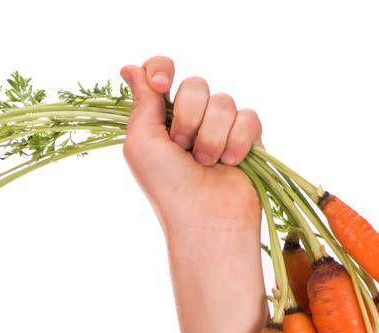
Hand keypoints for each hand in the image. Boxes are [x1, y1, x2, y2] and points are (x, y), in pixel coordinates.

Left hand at [119, 56, 262, 240]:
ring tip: (205, 164)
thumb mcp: (141, 144)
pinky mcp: (248, 137)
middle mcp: (190, 119)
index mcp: (160, 119)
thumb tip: (130, 67)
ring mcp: (220, 126)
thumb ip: (141, 103)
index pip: (161, 71)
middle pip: (195, 85)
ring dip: (211, 137)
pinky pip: (249, 116)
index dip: (162, 70)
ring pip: (223, 101)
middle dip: (187, 118)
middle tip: (182, 150)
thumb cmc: (167, 187)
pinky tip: (230, 163)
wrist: (204, 218)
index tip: (161, 83)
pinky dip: (237, 141)